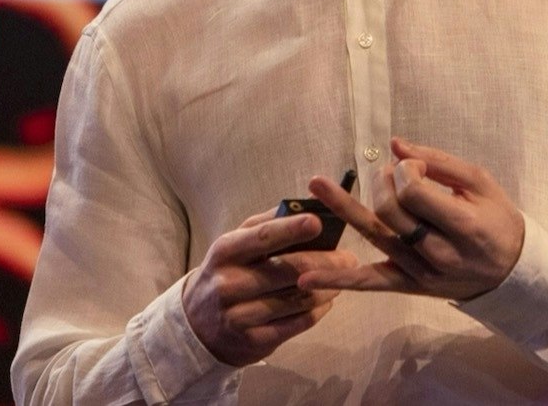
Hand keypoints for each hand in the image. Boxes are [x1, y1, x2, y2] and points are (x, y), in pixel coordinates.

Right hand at [183, 208, 358, 365]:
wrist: (197, 327)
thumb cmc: (226, 273)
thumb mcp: (234, 245)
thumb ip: (266, 225)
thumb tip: (306, 206)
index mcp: (226, 251)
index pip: (262, 238)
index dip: (291, 229)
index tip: (318, 222)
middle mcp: (229, 284)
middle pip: (288, 270)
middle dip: (326, 262)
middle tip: (349, 258)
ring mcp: (240, 316)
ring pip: (298, 298)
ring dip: (326, 287)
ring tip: (340, 279)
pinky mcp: (254, 341)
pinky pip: (298, 323)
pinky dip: (318, 310)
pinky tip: (326, 301)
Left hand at [297, 137, 523, 300]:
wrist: (513, 274)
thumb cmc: (498, 220)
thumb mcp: (480, 183)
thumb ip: (438, 161)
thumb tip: (395, 145)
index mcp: (463, 224)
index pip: (413, 192)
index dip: (404, 171)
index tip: (412, 166)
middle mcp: (440, 252)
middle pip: (390, 211)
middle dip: (382, 182)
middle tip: (389, 173)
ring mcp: (422, 273)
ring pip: (375, 237)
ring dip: (345, 208)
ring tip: (317, 184)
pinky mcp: (410, 286)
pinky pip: (371, 284)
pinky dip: (339, 282)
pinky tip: (308, 278)